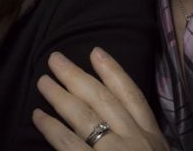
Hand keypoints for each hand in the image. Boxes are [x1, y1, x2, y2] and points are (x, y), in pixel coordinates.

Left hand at [33, 48, 167, 150]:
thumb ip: (139, 140)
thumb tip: (118, 124)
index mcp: (153, 140)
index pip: (133, 97)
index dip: (113, 72)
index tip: (96, 52)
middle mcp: (137, 142)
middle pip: (104, 100)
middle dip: (78, 76)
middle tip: (55, 59)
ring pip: (86, 117)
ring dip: (61, 96)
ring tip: (42, 82)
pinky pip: (70, 144)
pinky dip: (52, 128)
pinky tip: (38, 117)